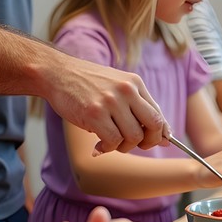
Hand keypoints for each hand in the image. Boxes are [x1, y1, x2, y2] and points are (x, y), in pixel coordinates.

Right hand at [47, 54, 170, 154]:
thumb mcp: (116, 87)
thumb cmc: (87, 84)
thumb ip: (138, 108)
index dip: (159, 133)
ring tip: (111, 143)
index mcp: (134, 83)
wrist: (57, 73)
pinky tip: (99, 145)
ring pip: (133, 137)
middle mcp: (126, 90)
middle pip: (153, 125)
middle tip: (134, 145)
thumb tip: (164, 137)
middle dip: (148, 142)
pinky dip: (108, 148)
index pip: (158, 114)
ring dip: (124, 147)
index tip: (153, 142)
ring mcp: (111, 102)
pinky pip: (113, 141)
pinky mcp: (94, 114)